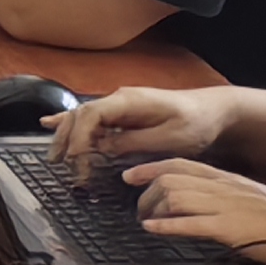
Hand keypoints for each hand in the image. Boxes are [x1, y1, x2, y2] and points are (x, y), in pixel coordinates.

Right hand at [49, 84, 228, 179]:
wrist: (213, 112)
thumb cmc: (196, 124)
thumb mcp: (169, 139)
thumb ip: (133, 142)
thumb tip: (103, 146)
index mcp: (129, 101)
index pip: (91, 115)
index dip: (78, 137)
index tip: (75, 160)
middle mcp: (120, 99)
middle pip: (80, 115)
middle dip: (66, 139)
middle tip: (61, 165)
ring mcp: (121, 105)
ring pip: (82, 117)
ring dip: (66, 135)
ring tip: (55, 157)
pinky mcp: (124, 114)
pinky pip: (92, 118)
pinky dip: (71, 123)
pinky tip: (51, 124)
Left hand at [120, 156, 265, 260]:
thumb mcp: (252, 197)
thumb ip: (228, 195)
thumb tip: (208, 202)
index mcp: (227, 179)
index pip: (180, 164)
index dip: (151, 167)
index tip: (131, 173)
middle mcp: (221, 188)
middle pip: (171, 179)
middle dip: (146, 192)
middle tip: (136, 205)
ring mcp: (223, 207)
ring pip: (175, 196)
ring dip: (152, 209)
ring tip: (144, 220)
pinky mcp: (228, 229)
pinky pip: (189, 223)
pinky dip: (166, 225)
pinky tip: (152, 229)